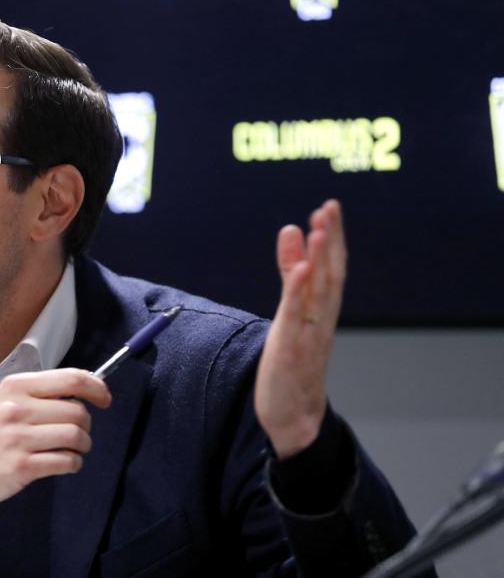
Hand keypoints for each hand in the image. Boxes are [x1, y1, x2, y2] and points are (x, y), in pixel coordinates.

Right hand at [0, 368, 110, 552]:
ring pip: (76, 436)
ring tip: (70, 450)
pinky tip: (63, 464)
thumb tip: (80, 393)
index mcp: (15, 386)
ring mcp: (19, 438)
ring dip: (82, 446)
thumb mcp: (1, 402)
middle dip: (86, 425)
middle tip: (76, 434)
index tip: (105, 398)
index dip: (97, 387)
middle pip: (78, 411)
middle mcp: (17, 408)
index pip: (71, 378)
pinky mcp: (22, 467)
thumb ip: (36, 395)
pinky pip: (67, 462)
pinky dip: (73, 464)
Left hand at [254, 199, 346, 458]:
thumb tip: (291, 230)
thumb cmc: (293, 360)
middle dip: (330, 240)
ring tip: (319, 229)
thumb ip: (291, 271)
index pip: (331, 267)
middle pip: (330, 274)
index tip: (329, 208)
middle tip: (329, 208)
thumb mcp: (291, 310)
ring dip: (320, 260)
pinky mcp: (291, 350)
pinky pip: (297, 317)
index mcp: (322, 309)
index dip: (331, 237)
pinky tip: (300, 269)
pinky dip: (299, 292)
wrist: (293, 414)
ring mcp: (309, 334)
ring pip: (319, 292)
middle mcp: (321, 318)